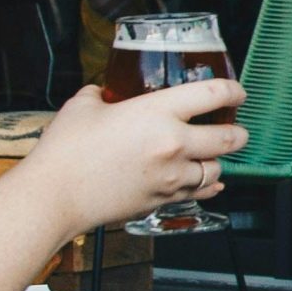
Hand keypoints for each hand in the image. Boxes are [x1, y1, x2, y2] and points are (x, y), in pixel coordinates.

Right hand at [20, 81, 247, 242]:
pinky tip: (208, 182)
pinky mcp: (164, 199)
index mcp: (157, 112)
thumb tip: (103, 93)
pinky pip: (199, 192)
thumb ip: (100, 95)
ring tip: (209, 156)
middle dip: (238, 133)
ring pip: (217, 169)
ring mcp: (172, 175)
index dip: (233, 91)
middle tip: (236, 129)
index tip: (237, 93)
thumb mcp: (82, 107)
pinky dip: (207, 187)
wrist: (53, 197)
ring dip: (217, 162)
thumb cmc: (65, 150)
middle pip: (230, 137)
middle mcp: (174, 143)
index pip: (214, 94)